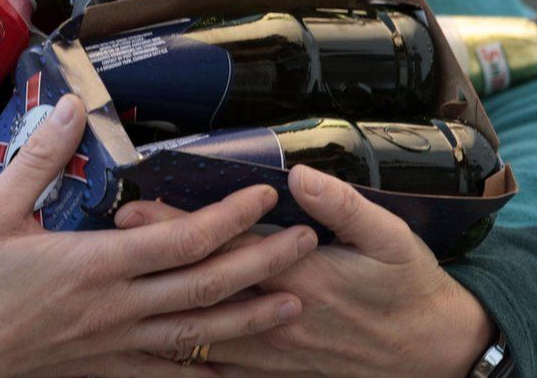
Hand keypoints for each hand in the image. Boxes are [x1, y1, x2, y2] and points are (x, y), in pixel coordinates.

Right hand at [0, 96, 317, 376]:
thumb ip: (40, 159)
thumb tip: (72, 107)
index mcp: (91, 263)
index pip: (178, 241)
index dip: (227, 219)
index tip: (263, 196)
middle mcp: (112, 307)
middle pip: (203, 289)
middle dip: (259, 265)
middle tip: (304, 246)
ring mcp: (109, 345)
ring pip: (194, 337)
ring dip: (248, 321)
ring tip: (293, 306)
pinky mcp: (97, 369)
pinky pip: (160, 376)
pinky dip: (199, 374)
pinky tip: (229, 375)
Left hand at [116, 165, 496, 376]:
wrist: (429, 353)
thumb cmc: (408, 288)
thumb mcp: (390, 239)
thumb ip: (344, 207)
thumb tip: (300, 177)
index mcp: (300, 276)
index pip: (226, 246)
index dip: (178, 226)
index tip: (136, 208)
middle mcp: (275, 316)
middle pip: (200, 283)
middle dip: (151, 261)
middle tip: (107, 240)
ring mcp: (270, 350)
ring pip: (202, 325)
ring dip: (158, 301)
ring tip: (119, 282)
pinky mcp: (273, 370)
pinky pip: (218, 366)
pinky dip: (183, 352)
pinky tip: (150, 342)